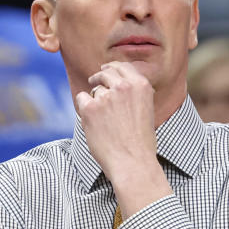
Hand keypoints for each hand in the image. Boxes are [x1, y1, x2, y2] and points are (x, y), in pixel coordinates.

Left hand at [75, 61, 159, 181]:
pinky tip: (93, 122)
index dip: (113, 67)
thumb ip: (134, 94)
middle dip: (99, 77)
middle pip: (106, 73)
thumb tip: (119, 83)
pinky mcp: (90, 108)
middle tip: (93, 81)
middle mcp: (123, 86)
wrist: (132, 162)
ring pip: (95, 90)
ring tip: (105, 122)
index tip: (106, 69)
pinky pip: (81, 99)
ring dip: (96, 100)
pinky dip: (84, 108)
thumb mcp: (147, 110)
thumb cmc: (141, 143)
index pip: (123, 66)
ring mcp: (106, 96)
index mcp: (141, 85)